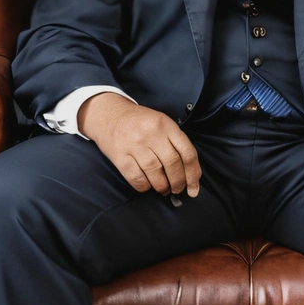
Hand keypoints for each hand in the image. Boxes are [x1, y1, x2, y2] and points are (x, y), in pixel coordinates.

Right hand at [78, 92, 201, 197]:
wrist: (109, 114)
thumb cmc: (139, 121)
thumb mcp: (161, 122)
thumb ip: (174, 142)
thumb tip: (189, 173)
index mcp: (166, 124)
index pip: (187, 152)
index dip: (193, 174)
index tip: (194, 188)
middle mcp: (151, 133)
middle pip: (173, 164)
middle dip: (178, 183)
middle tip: (178, 190)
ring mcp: (135, 144)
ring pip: (156, 173)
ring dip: (162, 187)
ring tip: (163, 189)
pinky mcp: (120, 156)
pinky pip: (137, 178)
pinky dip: (145, 187)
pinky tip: (147, 186)